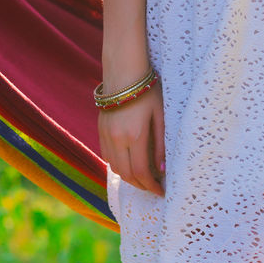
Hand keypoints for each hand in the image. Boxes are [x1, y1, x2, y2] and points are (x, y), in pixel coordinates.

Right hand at [98, 81, 164, 196]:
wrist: (124, 70)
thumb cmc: (147, 90)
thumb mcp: (160, 115)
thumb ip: (161, 144)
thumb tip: (162, 169)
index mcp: (134, 135)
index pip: (141, 172)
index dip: (151, 186)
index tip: (161, 192)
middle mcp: (117, 139)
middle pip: (126, 175)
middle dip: (140, 186)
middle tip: (153, 188)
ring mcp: (106, 135)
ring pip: (114, 168)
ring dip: (128, 177)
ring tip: (143, 177)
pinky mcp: (101, 129)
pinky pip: (107, 156)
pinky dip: (118, 164)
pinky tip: (129, 161)